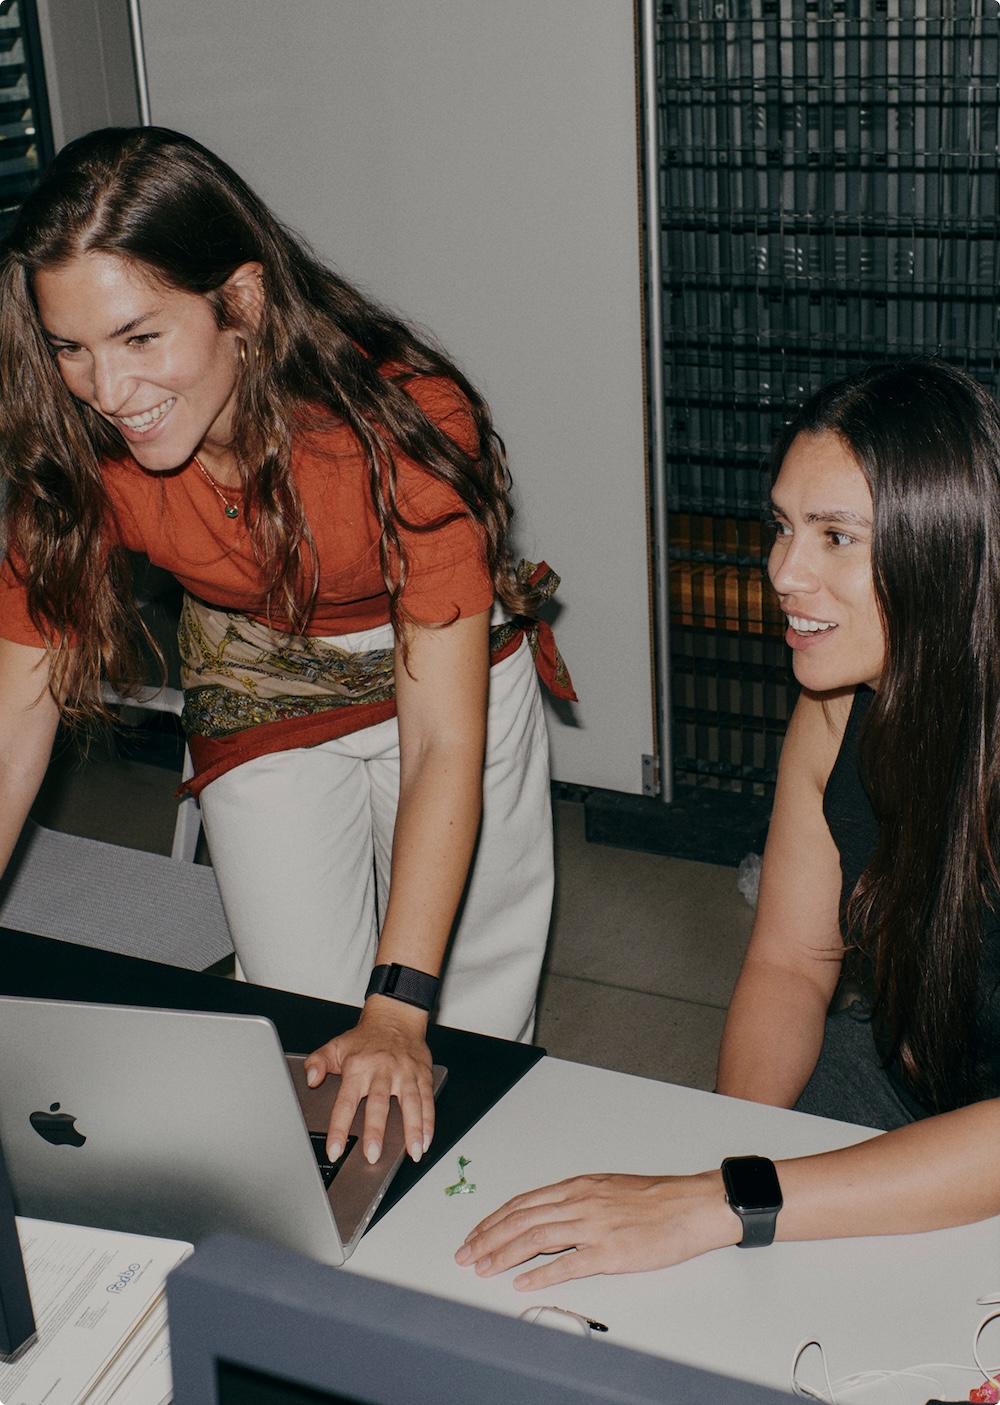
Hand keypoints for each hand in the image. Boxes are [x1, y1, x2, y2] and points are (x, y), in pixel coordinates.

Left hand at [303, 997, 433, 1165]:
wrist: (395, 1017)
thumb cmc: (365, 1038)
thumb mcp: (336, 1046)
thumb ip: (317, 1063)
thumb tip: (311, 1079)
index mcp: (358, 1068)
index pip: (345, 1103)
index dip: (339, 1128)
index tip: (335, 1150)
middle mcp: (382, 1071)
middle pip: (379, 1105)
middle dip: (376, 1131)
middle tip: (373, 1155)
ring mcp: (405, 1073)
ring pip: (410, 1103)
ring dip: (412, 1129)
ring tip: (413, 1152)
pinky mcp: (422, 1074)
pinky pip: (427, 1099)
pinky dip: (428, 1120)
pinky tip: (426, 1139)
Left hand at [454, 1171, 737, 1289]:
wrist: (691, 1205)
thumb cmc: (655, 1198)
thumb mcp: (608, 1188)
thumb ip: (578, 1200)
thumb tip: (549, 1214)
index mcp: (578, 1187)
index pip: (523, 1202)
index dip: (495, 1219)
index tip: (475, 1234)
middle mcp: (579, 1202)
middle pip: (521, 1219)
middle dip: (488, 1237)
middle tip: (465, 1255)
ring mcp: (593, 1226)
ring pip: (535, 1238)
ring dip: (503, 1254)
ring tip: (482, 1267)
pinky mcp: (610, 1252)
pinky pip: (567, 1263)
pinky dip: (541, 1273)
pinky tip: (522, 1282)